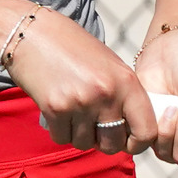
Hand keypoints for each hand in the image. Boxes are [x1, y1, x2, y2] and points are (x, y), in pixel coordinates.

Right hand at [3, 6, 156, 155]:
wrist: (32, 32)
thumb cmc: (72, 47)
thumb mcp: (109, 64)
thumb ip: (123, 95)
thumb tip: (130, 131)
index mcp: (126, 81)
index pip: (145, 132)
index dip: (137, 144)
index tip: (126, 141)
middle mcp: (106, 94)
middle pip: (113, 144)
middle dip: (102, 142)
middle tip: (93, 127)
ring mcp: (80, 102)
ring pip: (84, 144)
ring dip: (78, 135)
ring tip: (72, 112)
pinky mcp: (55, 109)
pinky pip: (62, 138)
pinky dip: (59, 130)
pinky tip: (57, 110)